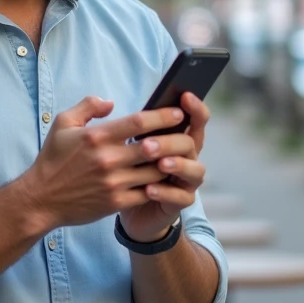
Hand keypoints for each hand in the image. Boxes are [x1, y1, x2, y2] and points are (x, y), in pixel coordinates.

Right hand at [18, 97, 195, 230]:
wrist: (41, 199)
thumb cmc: (53, 159)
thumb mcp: (63, 124)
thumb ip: (88, 107)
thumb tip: (111, 102)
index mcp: (97, 136)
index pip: (138, 122)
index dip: (162, 116)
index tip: (177, 113)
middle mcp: (107, 159)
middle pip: (153, 147)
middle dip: (174, 139)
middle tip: (187, 133)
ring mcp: (113, 183)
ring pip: (155, 171)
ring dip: (171, 163)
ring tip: (182, 156)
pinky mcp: (116, 202)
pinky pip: (147, 192)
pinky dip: (160, 185)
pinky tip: (167, 178)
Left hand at [118, 93, 210, 241]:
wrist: (123, 206)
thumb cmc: (122, 169)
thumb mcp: (116, 143)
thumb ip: (110, 122)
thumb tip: (108, 103)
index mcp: (175, 138)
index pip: (194, 119)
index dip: (194, 107)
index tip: (184, 96)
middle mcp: (185, 157)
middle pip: (190, 143)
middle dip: (172, 141)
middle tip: (148, 144)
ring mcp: (184, 180)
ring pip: (195, 169)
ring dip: (178, 165)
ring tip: (160, 164)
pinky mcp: (178, 202)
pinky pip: (181, 197)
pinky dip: (168, 192)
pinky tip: (150, 189)